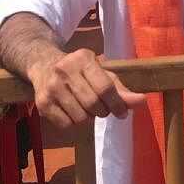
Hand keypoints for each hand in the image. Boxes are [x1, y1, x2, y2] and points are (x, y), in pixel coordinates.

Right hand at [30, 45, 145, 128]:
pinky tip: (71, 110)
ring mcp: (51, 87)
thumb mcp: (100, 73)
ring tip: (85, 108)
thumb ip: (121, 89)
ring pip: (80, 118)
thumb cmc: (79, 71)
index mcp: (83, 58)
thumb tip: (141, 102)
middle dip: (102, 111)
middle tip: (102, 108)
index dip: (117, 104)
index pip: (105, 87)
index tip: (122, 113)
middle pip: (93, 104)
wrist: (43, 64)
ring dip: (88, 118)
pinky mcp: (42, 103)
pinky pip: (66, 125)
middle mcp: (65, 70)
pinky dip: (73, 123)